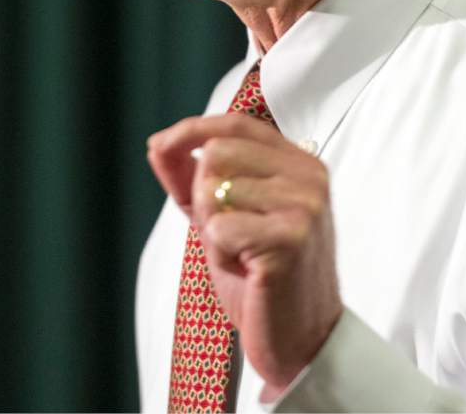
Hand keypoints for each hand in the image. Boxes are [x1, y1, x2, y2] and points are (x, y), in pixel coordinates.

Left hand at [147, 113, 342, 396]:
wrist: (300, 340)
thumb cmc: (261, 278)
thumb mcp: (222, 217)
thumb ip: (191, 178)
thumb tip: (156, 144)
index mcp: (298, 162)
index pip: (236, 124)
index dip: (192, 129)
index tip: (160, 144)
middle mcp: (308, 175)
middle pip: (217, 153)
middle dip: (203, 196)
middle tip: (228, 235)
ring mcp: (305, 204)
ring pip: (214, 189)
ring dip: (214, 229)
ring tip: (243, 254)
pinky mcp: (292, 238)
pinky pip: (221, 227)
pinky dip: (221, 253)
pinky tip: (248, 270)